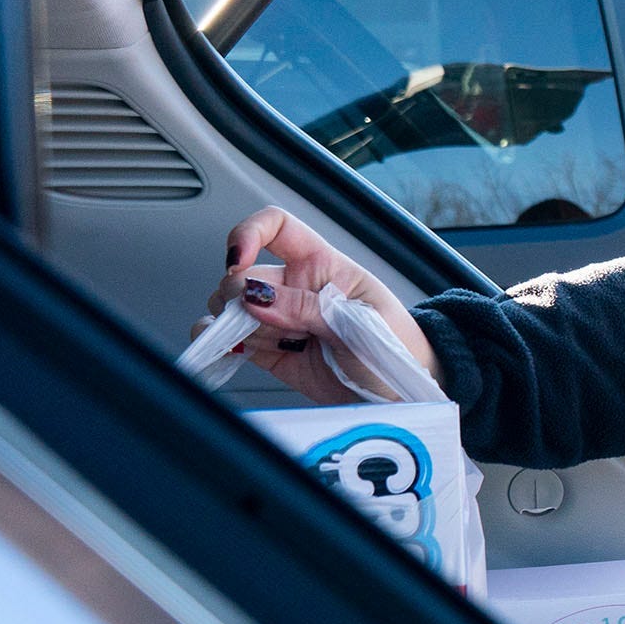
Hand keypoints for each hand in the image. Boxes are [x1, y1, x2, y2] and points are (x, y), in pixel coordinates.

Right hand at [193, 206, 441, 402]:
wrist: (403, 395)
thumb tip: (254, 297)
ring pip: (231, 309)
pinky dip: (221, 344)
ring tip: (275, 344)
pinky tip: (230, 350)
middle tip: (267, 323)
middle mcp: (296, 288)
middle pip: (243, 277)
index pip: (277, 228)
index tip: (237, 259)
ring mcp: (281, 320)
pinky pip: (232, 341)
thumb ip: (306, 309)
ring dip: (237, 326)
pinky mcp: (271, 353)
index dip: (249, 233)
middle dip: (241, 298)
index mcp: (324, 266)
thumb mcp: (361, 324)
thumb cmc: (398, 349)